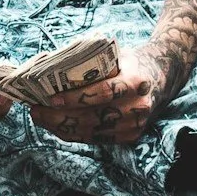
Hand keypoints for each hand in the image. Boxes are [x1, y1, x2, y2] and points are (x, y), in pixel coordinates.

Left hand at [32, 53, 165, 146]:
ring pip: (91, 132)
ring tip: (40, 118)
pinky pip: (95, 139)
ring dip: (61, 127)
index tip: (51, 99)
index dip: (75, 98)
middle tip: (36, 110)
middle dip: (59, 117)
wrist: (160, 78)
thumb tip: (50, 69)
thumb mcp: (115, 56)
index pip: (102, 93)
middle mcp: (137, 106)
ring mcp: (134, 125)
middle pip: (93, 117)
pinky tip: (56, 126)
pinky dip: (73, 134)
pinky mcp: (130, 136)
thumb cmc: (129, 63)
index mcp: (135, 81)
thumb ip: (90, 64)